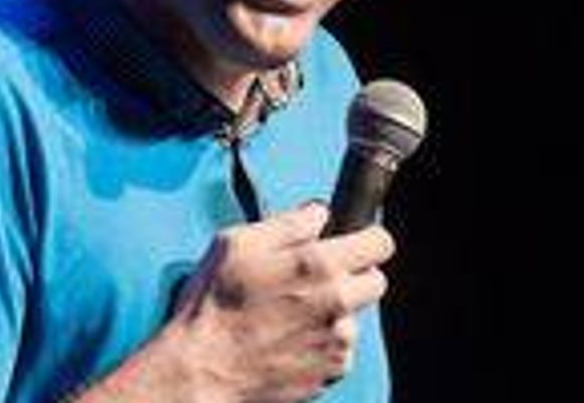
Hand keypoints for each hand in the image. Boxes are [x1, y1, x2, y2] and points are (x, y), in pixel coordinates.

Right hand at [166, 202, 394, 402]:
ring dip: (335, 310)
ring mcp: (338, 339)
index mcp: (318, 264)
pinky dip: (324, 341)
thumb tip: (318, 214)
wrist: (203, 368)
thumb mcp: (237, 242)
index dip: (366, 237)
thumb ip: (288, 222)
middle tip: (318, 277)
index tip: (355, 241)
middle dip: (353, 274)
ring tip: (293, 313)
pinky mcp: (332, 369)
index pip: (379, 242)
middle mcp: (337, 302)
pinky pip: (341, 347)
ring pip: (355, 314)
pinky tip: (292, 338)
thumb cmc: (215, 304)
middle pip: (375, 280)